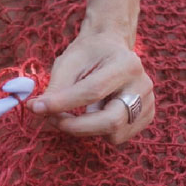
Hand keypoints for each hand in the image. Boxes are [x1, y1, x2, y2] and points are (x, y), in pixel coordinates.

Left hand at [27, 31, 153, 143]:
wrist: (111, 49)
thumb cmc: (88, 54)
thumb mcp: (68, 62)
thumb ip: (55, 87)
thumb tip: (37, 110)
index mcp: (126, 64)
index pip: (92, 91)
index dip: (62, 103)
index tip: (37, 108)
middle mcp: (143, 84)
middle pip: (110, 121)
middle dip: (76, 127)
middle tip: (51, 120)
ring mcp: (149, 102)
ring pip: (114, 133)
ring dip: (86, 128)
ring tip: (78, 110)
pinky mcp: (147, 116)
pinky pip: (119, 137)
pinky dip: (100, 130)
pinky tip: (96, 112)